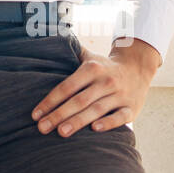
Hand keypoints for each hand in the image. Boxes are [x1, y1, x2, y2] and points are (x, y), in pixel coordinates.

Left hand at [30, 37, 159, 137]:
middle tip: (42, 128)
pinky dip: (109, 123)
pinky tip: (95, 129)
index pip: (67, 86)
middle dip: (59, 114)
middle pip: (79, 100)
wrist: (138, 69)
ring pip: (96, 110)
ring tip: (61, 132)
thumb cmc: (104, 67)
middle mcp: (106, 82)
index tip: (36, 114)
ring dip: (78, 122)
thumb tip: (43, 39)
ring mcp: (120, 95)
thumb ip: (68, 52)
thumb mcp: (88, 56)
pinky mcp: (132, 109)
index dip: (50, 100)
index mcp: (92, 69)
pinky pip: (120, 117)